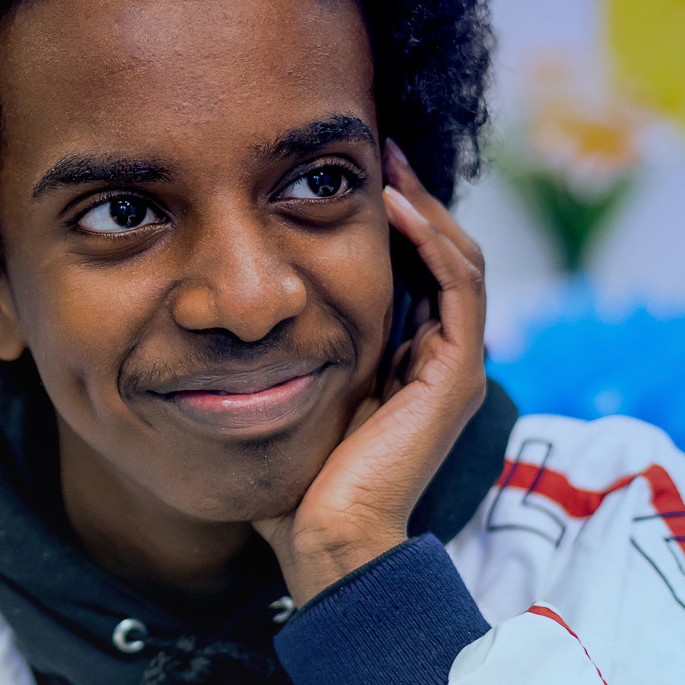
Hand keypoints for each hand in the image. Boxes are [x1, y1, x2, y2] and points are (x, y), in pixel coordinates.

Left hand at [254, 139, 487, 605]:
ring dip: (424, 205)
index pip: (410, 269)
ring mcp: (453, 366)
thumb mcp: (280, 389)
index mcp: (401, 361)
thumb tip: (225, 301)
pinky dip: (433, 241)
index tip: (348, 172)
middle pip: (440, 254)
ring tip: (387, 163)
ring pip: (457, 259)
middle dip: (411, 196)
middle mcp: (436, 358)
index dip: (389, 217)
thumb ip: (277, 349)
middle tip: (377, 147)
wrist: (319, 537)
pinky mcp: (456, 375)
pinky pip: (459, 288)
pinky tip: (398, 208)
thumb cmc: (290, 478)